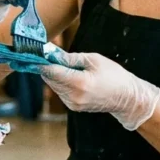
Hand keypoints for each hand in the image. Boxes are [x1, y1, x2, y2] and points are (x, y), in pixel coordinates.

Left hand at [14, 46, 159, 130]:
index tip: (33, 53)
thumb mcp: (93, 59)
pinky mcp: (73, 107)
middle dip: (47, 66)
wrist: (127, 98)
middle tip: (47, 54)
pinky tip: (69, 76)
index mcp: (79, 83)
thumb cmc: (113, 75)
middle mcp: (73, 96)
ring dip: (53, 75)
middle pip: (49, 79)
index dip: (40, 61)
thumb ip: (70, 58)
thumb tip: (51, 53)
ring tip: (62, 64)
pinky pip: (60, 92)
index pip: (51, 71)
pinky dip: (60, 82)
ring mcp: (72, 104)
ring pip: (53, 85)